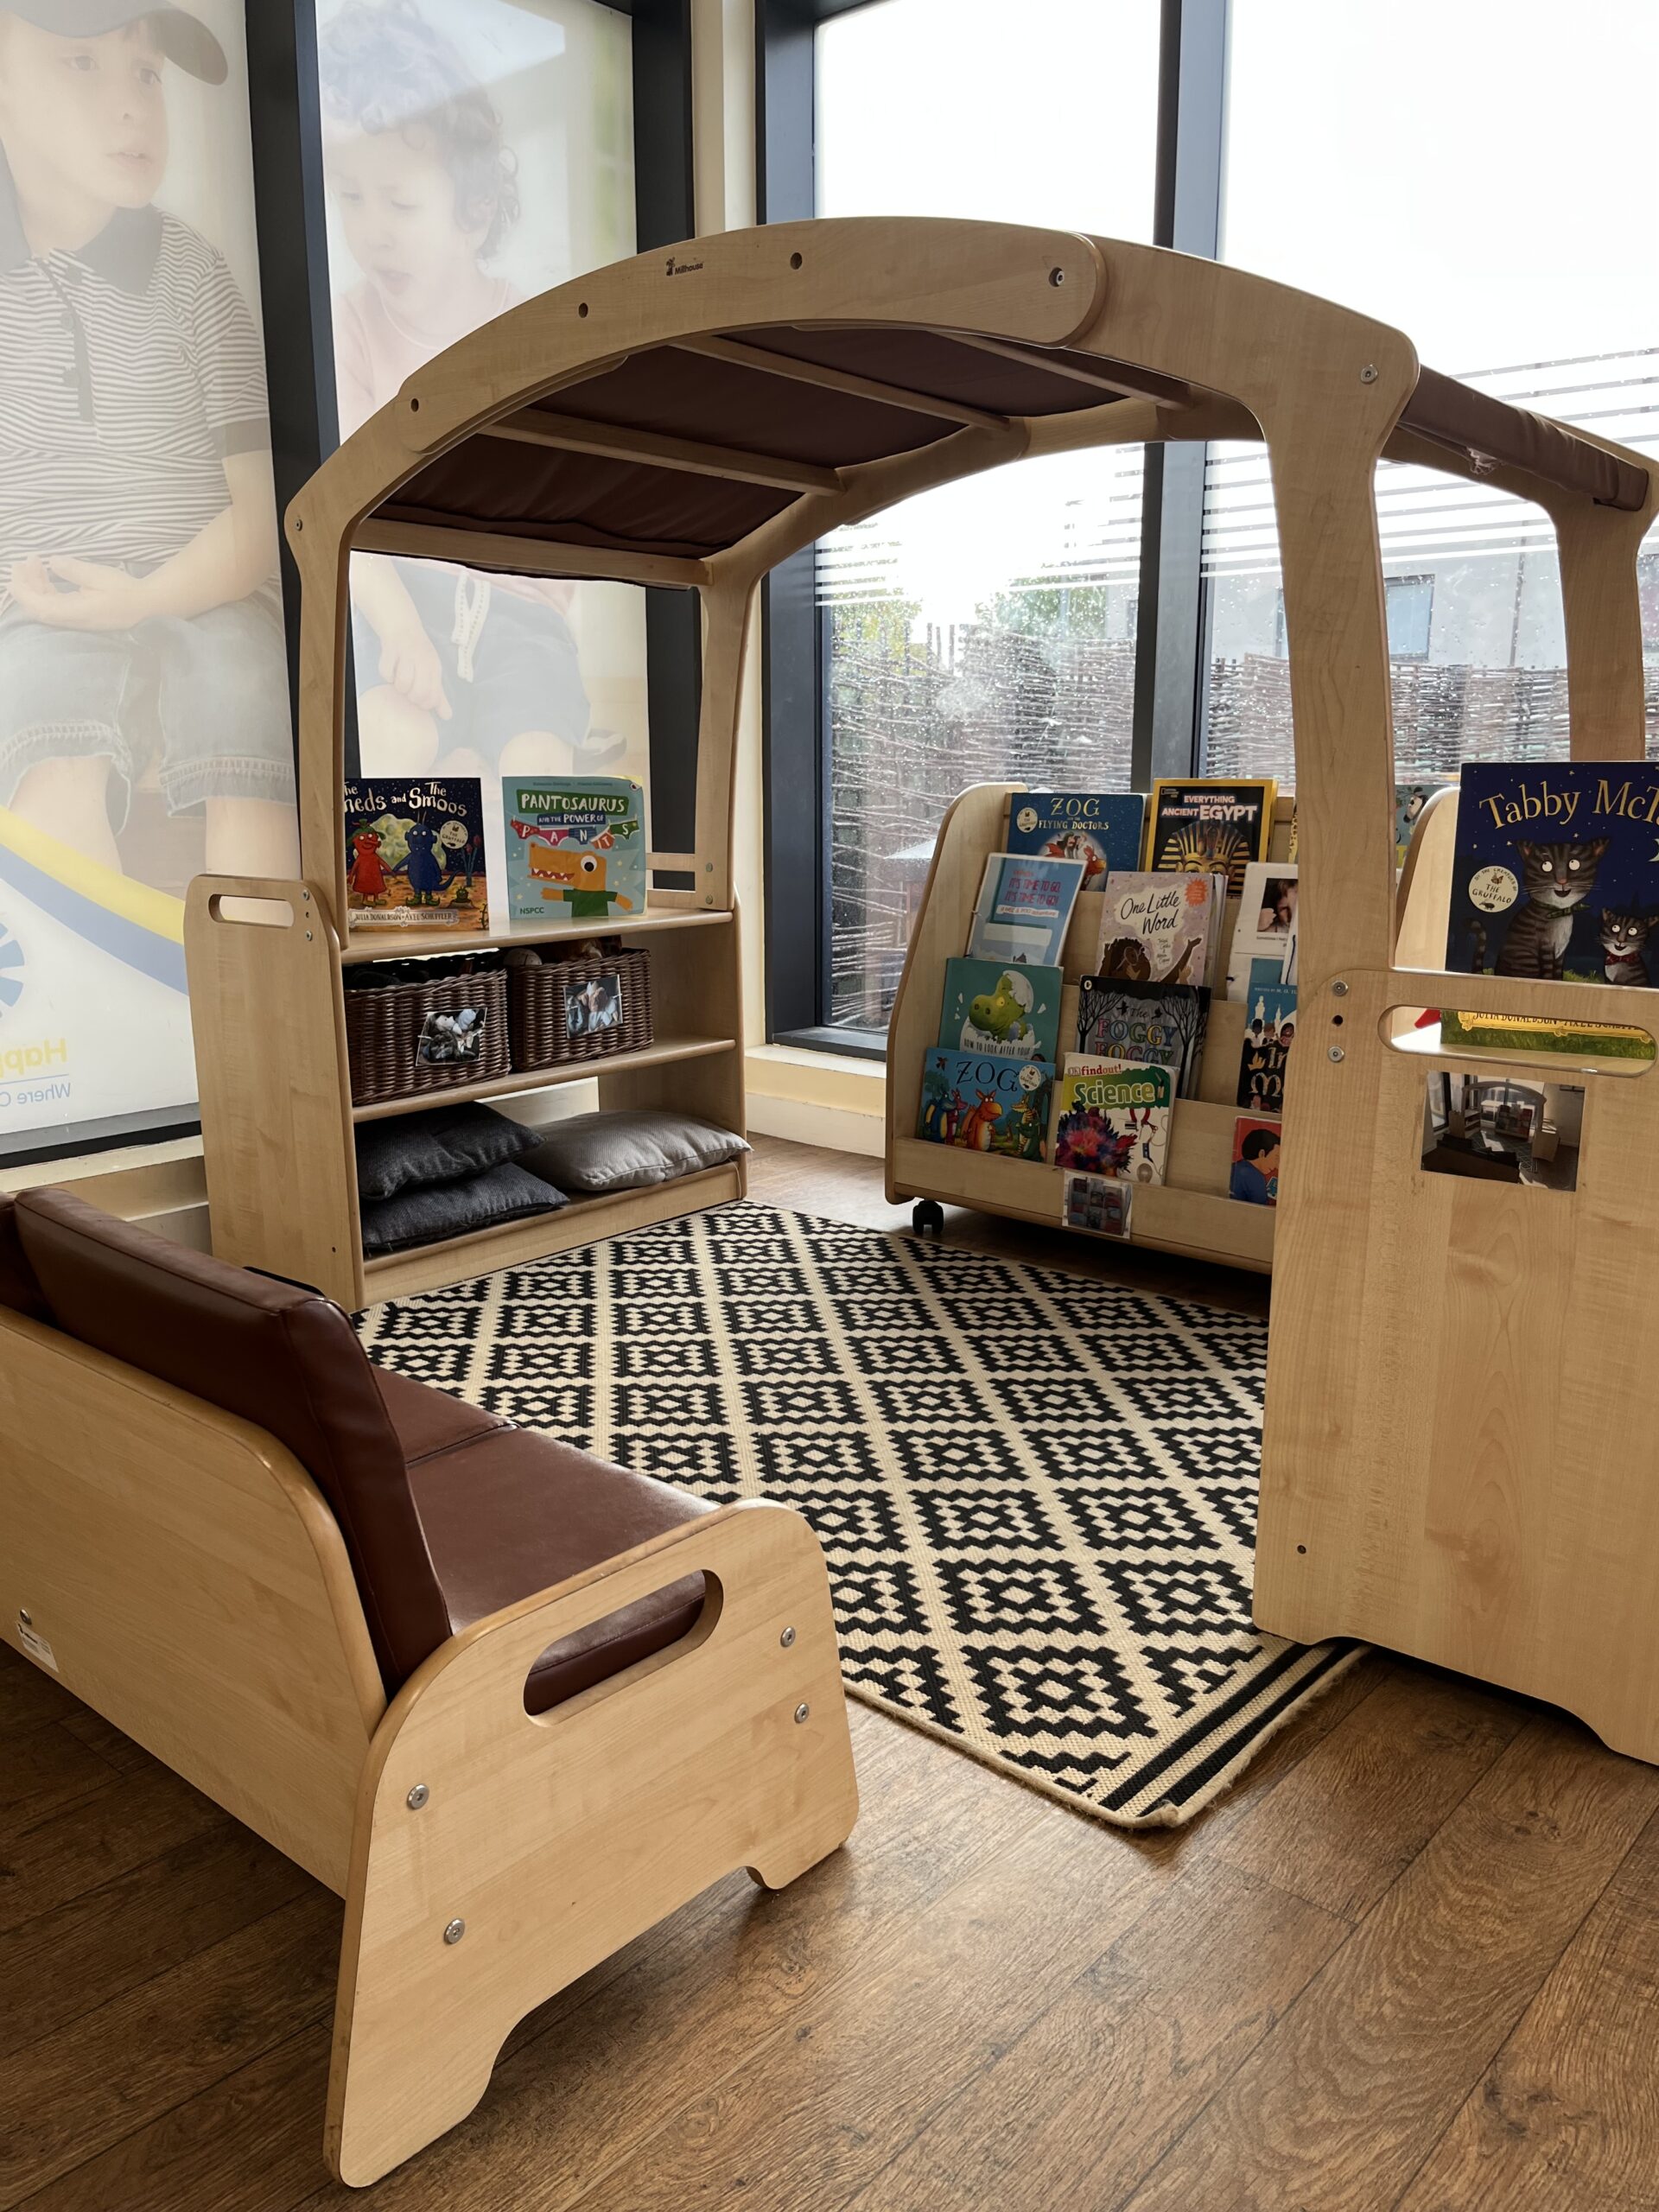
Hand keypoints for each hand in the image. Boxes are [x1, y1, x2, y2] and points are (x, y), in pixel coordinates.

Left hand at [10, 555, 156, 629]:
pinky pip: (54, 605)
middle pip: (38, 607)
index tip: (16, 571)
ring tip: (35, 562)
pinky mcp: (79, 616)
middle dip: (25, 585)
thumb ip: (74, 570)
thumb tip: (53, 562)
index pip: (40, 606)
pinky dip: (46, 590)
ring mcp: (75, 619)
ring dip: (35, 585)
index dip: (24, 591)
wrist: (147, 606)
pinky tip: (47, 574)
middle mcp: (72, 620)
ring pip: (45, 605)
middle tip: (22, 562)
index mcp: (76, 612)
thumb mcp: (100, 576)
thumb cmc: (126, 591)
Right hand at [377, 619, 451, 718]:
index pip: (433, 696)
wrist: (403, 628)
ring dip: (399, 687)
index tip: (419, 699)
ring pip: (403, 683)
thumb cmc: (419, 655)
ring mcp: (407, 654)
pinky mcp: (391, 650)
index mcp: (434, 667)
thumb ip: (438, 695)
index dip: (424, 704)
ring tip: (399, 680)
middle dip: (411, 697)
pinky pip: (386, 673)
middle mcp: (423, 660)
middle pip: (419, 692)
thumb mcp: (432, 672)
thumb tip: (447, 716)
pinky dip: (387, 675)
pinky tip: (390, 670)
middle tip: (408, 691)